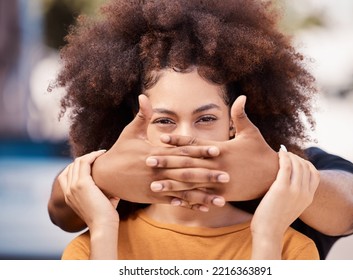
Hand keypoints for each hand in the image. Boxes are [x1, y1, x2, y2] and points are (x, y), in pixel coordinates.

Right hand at [58, 150, 119, 229]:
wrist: (103, 226)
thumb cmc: (106, 216)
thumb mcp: (101, 202)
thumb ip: (104, 192)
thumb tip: (115, 185)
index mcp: (69, 196)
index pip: (66, 174)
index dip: (78, 165)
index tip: (92, 161)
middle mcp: (68, 191)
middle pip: (72, 166)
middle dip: (85, 158)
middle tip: (99, 155)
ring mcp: (73, 187)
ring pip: (78, 162)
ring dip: (90, 155)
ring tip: (101, 153)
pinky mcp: (81, 184)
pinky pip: (84, 162)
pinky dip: (93, 156)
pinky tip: (102, 154)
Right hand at [92, 94, 227, 209]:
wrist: (102, 176)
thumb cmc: (118, 152)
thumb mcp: (130, 133)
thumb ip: (141, 116)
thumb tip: (143, 95)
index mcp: (156, 151)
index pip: (182, 150)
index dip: (200, 150)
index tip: (217, 150)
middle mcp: (159, 168)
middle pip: (187, 171)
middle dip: (208, 174)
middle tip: (227, 176)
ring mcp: (156, 184)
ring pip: (183, 189)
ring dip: (202, 195)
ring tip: (220, 200)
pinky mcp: (152, 196)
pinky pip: (173, 200)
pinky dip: (187, 204)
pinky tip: (202, 208)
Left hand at [148, 95, 278, 200]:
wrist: (274, 178)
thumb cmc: (261, 152)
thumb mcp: (252, 132)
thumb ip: (241, 116)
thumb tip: (241, 96)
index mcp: (221, 149)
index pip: (195, 144)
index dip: (177, 141)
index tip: (161, 138)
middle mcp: (217, 165)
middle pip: (187, 163)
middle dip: (166, 162)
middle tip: (147, 161)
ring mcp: (219, 182)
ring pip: (191, 183)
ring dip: (171, 184)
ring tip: (153, 185)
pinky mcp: (222, 195)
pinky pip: (201, 197)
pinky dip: (187, 198)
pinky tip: (173, 201)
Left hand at [251, 148, 319, 235]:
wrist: (268, 232)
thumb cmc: (274, 220)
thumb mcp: (291, 207)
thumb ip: (294, 195)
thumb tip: (287, 183)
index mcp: (309, 198)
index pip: (315, 174)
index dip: (306, 163)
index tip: (295, 159)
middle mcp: (305, 193)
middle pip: (306, 166)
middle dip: (296, 157)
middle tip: (286, 154)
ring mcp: (295, 191)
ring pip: (297, 164)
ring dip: (290, 155)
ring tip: (281, 153)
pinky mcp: (282, 188)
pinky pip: (286, 166)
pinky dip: (283, 157)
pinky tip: (278, 153)